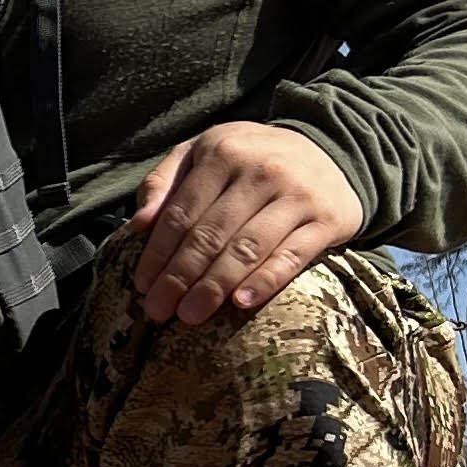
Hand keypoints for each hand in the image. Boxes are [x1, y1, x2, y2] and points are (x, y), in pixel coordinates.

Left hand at [126, 123, 364, 326]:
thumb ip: (164, 182)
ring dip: (214, 286)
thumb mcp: (202, 152)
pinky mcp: (327, 219)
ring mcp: (296, 195)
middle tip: (158, 310)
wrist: (328, 152)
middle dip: (179, 277)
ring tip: (190, 315)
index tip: (142, 285)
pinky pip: (292, 256)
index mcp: (222, 152)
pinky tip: (240, 303)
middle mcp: (261, 171)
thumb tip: (138, 224)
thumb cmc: (248, 159)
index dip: (158, 253)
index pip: (181, 213)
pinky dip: (265, 281)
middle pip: (210, 234)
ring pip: (247, 248)